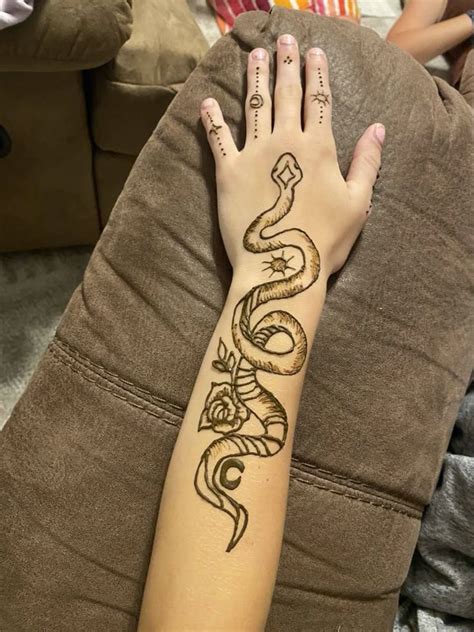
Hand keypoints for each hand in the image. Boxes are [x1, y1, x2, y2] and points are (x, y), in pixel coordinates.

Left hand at [200, 34, 384, 282]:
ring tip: (255, 56)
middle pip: (285, 94)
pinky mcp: (228, 172)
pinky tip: (206, 102)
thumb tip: (378, 128)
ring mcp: (254, 154)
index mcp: (318, 148)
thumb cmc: (325, 239)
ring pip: (254, 106)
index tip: (315, 52)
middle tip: (284, 40)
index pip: (318, 100)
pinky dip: (211, 119)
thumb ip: (367, 163)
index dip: (317, 73)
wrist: (282, 264)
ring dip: (254, 78)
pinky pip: (217, 139)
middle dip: (286, 64)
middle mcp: (285, 142)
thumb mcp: (358, 203)